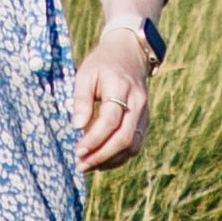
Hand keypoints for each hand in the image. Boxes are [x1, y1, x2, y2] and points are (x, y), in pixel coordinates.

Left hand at [69, 34, 157, 173]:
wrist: (130, 54)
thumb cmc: (102, 63)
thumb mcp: (85, 73)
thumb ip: (81, 99)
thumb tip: (77, 126)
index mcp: (121, 87)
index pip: (110, 120)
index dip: (94, 138)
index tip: (77, 150)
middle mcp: (138, 103)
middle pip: (124, 137)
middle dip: (101, 155)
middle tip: (80, 164)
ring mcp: (144, 113)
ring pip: (133, 146)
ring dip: (110, 160)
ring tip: (88, 166)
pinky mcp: (145, 121)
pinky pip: (136, 144)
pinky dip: (119, 157)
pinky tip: (102, 161)